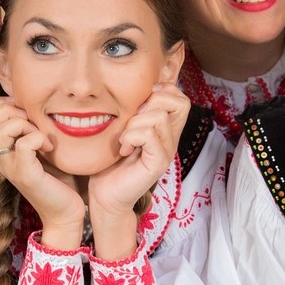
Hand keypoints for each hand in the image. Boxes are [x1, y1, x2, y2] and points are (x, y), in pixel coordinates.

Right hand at [0, 97, 84, 247]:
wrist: (65, 213)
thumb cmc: (55, 179)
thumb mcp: (38, 147)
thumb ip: (29, 127)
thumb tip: (30, 102)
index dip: (4, 106)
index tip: (27, 116)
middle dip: (11, 112)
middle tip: (33, 126)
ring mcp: (10, 167)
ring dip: (23, 125)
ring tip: (39, 136)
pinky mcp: (26, 175)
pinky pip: (22, 145)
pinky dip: (38, 138)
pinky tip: (49, 148)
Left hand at [86, 85, 189, 260]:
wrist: (105, 194)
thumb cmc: (110, 161)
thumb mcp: (123, 127)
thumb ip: (134, 111)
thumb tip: (138, 90)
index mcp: (166, 128)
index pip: (180, 97)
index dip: (161, 91)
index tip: (138, 106)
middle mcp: (172, 138)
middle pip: (179, 102)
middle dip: (149, 104)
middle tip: (131, 123)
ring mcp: (168, 151)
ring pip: (159, 116)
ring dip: (134, 124)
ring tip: (124, 140)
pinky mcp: (158, 163)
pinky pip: (149, 135)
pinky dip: (131, 137)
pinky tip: (124, 150)